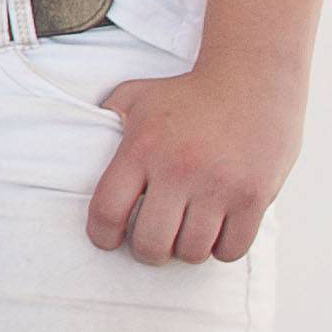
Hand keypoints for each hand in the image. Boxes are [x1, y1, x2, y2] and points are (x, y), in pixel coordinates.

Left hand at [85, 64, 300, 263]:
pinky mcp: (254, 196)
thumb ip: (105, 120)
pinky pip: (231, 250)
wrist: (252, 79)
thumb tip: (76, 143)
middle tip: (153, 240)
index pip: (107, 212)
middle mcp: (178, 170)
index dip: (101, 236)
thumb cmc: (186, 93)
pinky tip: (217, 231)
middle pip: (151, 243)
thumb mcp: (135, 96)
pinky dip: (221, 249)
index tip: (108, 240)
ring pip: (192, 252)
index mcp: (141, 149)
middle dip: (147, 250)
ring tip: (186, 232)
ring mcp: (219, 186)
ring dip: (185, 250)